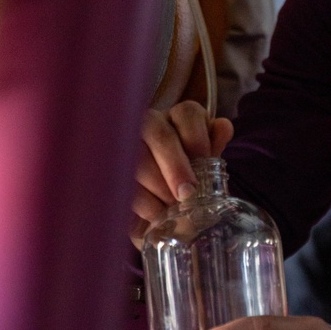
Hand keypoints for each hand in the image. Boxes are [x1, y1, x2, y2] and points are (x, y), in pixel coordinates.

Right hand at [132, 100, 233, 245]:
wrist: (159, 215)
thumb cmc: (184, 188)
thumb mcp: (202, 172)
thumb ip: (212, 152)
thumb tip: (223, 127)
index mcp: (178, 120)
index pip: (188, 113)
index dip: (198, 138)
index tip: (205, 163)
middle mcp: (150, 124)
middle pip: (160, 134)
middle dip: (175, 166)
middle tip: (186, 194)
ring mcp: (124, 142)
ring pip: (138, 157)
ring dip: (157, 186)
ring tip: (169, 209)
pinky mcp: (107, 167)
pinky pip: (120, 180)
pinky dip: (140, 201)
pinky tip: (152, 215)